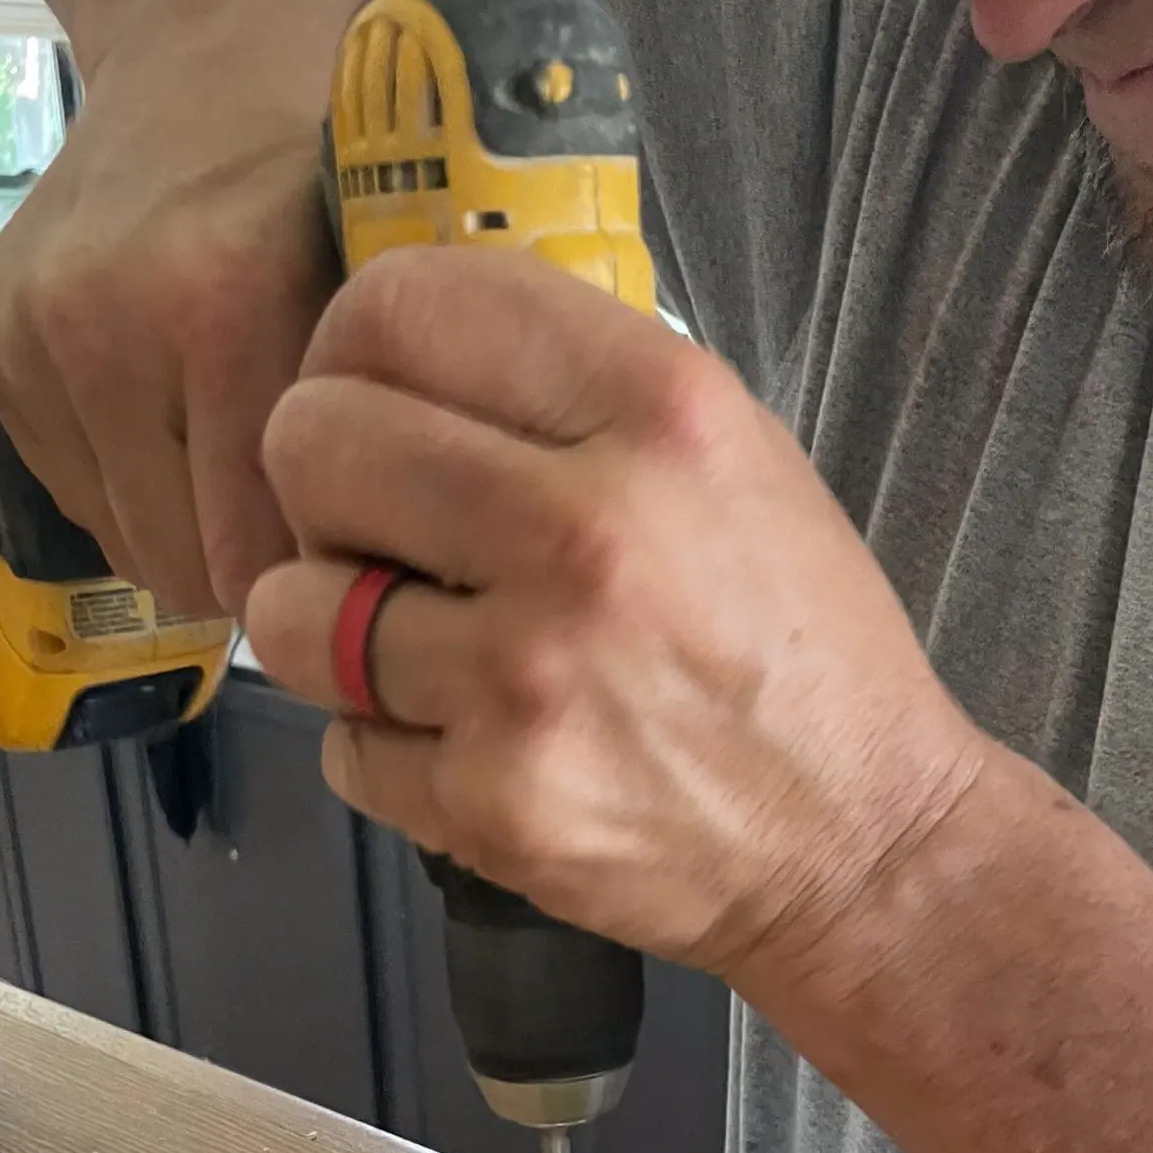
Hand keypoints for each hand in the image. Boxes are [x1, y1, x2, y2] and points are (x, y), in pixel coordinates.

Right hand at [0, 0, 343, 616]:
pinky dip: (130, 486)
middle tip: (296, 515)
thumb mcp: (391, 296)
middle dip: (249, 567)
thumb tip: (378, 593)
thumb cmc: (318, 170)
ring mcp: (32, 333)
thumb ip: (380, 442)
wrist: (207, 53)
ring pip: (126, 546)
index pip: (256, 561)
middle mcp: (104, 320)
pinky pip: (74, 499)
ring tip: (232, 455)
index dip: (312, 578)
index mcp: (219, 304)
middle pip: (184, 569)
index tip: (348, 561)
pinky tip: (170, 418)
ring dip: (186, 531)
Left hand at [242, 247, 986, 999]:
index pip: (404, 306)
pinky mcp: (490, 805)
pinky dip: (386, 750)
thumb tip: (401, 358)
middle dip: (324, 489)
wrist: (860, 846)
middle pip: (314, 443)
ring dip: (330, 631)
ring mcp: (526, 680)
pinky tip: (470, 745)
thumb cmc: (795, 648)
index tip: (366, 397)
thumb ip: (576, 393)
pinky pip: (341, 747)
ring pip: (291, 612)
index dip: (350, 346)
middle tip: (382, 536)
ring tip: (416, 651)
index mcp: (656, 413)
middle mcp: (584, 533)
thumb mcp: (734, 459)